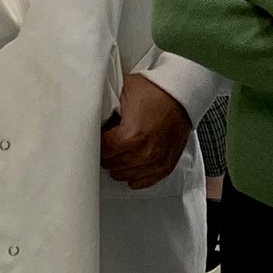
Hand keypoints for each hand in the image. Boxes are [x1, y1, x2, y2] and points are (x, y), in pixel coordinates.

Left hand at [101, 73, 191, 187]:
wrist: (183, 94)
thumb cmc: (155, 91)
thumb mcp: (124, 90)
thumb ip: (104, 105)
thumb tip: (89, 116)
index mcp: (130, 136)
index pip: (101, 151)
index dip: (97, 142)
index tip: (101, 136)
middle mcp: (144, 153)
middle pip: (110, 165)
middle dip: (108, 153)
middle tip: (111, 141)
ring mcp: (155, 162)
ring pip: (123, 176)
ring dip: (119, 165)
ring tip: (121, 150)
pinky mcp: (165, 166)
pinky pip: (143, 182)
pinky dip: (135, 174)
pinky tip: (132, 163)